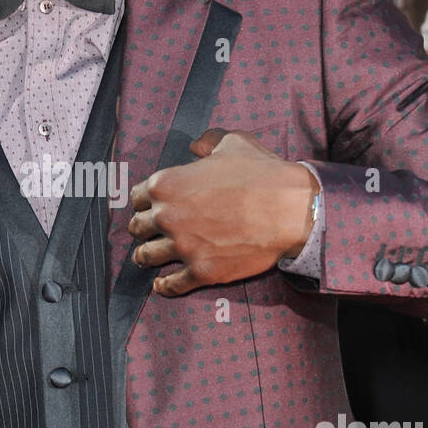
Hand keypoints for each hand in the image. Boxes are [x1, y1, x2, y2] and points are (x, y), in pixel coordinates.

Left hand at [127, 128, 315, 296]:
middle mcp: (168, 216)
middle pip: (138, 228)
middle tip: (147, 233)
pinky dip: (164, 286)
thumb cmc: (262, 173)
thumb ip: (209, 141)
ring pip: (147, 257)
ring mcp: (183, 246)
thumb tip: (196, 145)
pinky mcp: (201, 271)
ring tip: (145, 258)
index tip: (147, 208)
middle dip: (141, 229)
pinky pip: (172, 284)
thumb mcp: (233, 143)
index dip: (142, 202)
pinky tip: (160, 285)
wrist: (290, 209)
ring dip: (145, 257)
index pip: (137, 197)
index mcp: (167, 184)